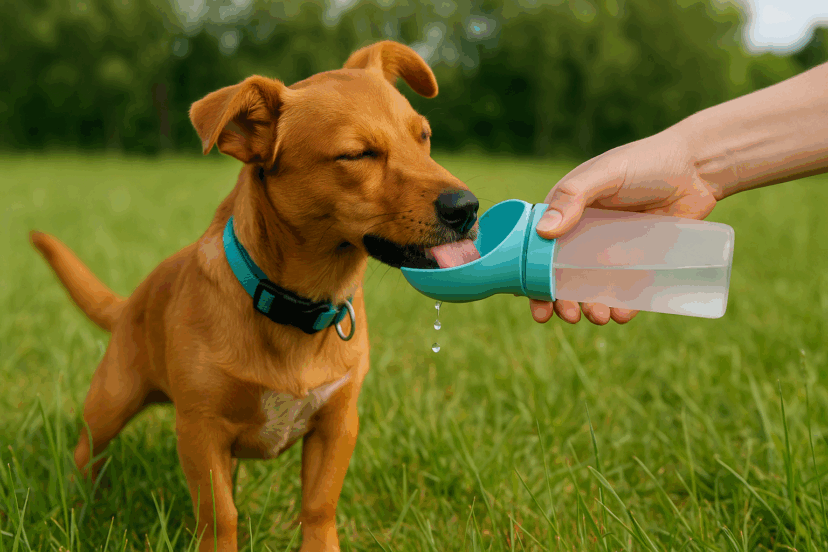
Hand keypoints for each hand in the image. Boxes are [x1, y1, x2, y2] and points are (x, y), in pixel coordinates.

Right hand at [526, 128, 718, 324]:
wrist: (697, 169)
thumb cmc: (646, 162)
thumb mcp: (605, 173)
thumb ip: (574, 196)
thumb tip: (543, 231)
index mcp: (565, 213)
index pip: (539, 250)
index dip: (533, 278)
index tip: (537, 303)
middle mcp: (583, 236)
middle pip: (562, 277)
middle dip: (562, 302)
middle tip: (571, 315)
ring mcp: (610, 252)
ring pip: (592, 289)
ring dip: (591, 308)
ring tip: (600, 315)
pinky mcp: (638, 262)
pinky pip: (626, 291)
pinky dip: (622, 307)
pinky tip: (622, 314)